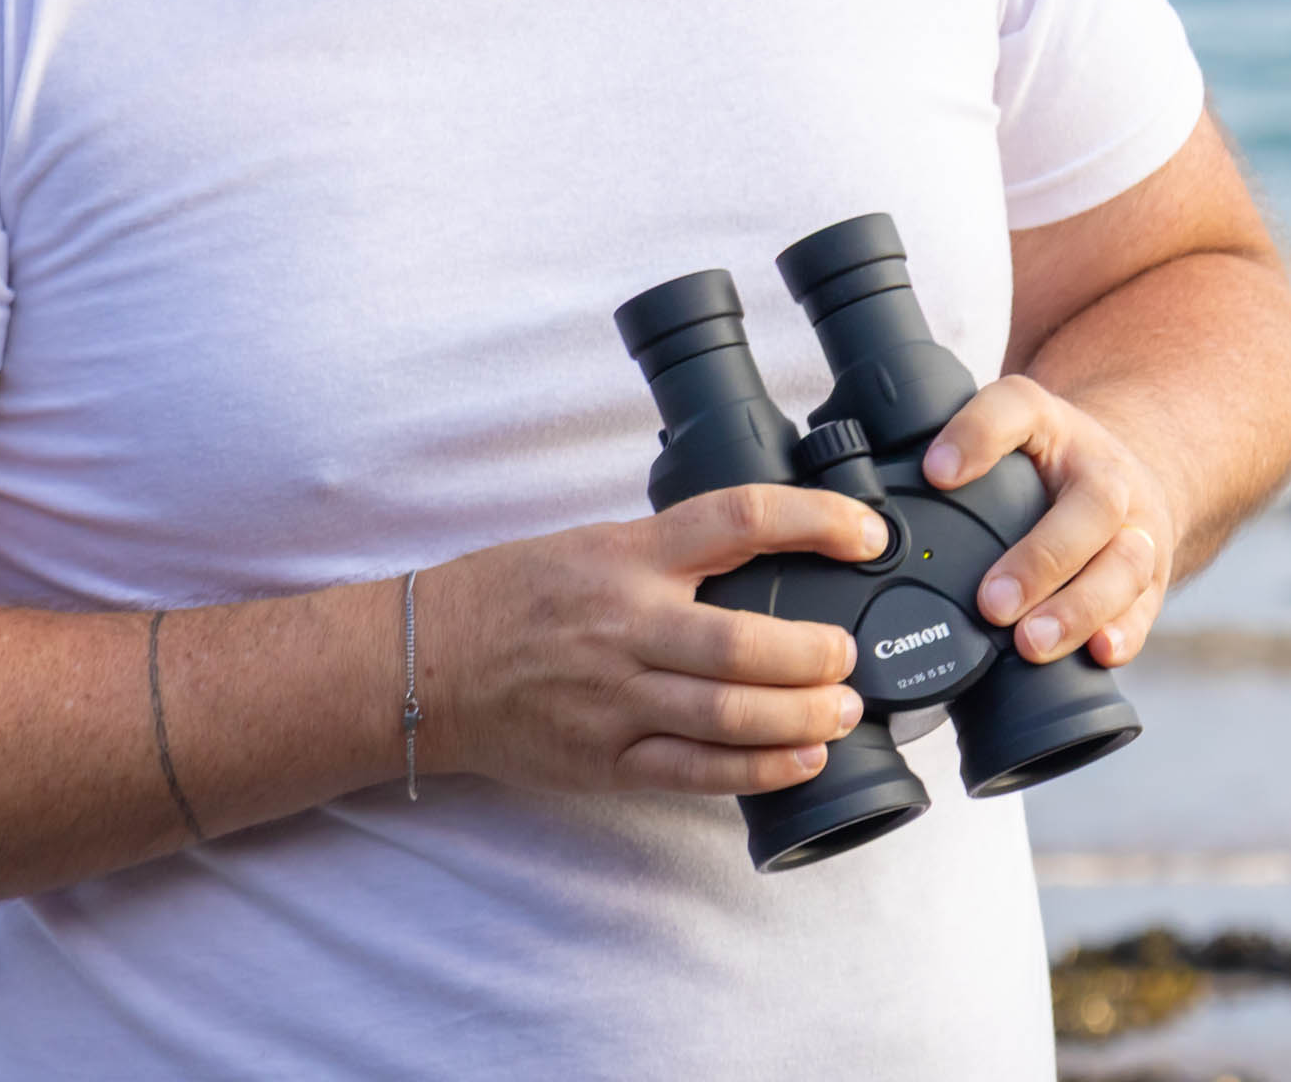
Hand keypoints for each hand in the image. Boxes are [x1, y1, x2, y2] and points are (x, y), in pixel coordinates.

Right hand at [417, 485, 883, 796]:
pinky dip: (759, 769)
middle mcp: (626, 623)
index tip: (864, 533)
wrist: (425, 662)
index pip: (739, 519)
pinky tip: (799, 760)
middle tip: (850, 655)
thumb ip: (670, 554)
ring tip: (841, 710)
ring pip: (730, 714)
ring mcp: (616, 698)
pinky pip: (697, 770)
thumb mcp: (591, 544)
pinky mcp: (607, 759)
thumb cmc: (512, 596)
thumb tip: (766, 554)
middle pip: (745, 641)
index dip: (816, 520)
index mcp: (628, 554)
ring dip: (802, 716)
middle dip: (816, 652)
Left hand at [922, 377, 1177, 667]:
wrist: (1126, 474)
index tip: (936, 473)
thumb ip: (949, 461)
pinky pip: (1148, 605)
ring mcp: (1136, 525)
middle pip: (1091, 504)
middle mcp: (1103, 471)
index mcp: (1051, 426)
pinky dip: (1126, 631)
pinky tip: (1100, 652)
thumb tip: (866, 505)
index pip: (1016, 410)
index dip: (977, 436)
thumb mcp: (1002, 442)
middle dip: (1041, 558)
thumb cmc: (1042, 469)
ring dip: (1079, 607)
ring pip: (1125, 562)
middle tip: (990, 602)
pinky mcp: (1155, 577)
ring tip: (1032, 643)